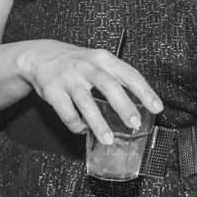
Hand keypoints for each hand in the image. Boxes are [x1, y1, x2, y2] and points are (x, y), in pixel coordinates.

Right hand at [17, 40, 161, 143]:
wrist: (40, 56)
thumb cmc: (76, 63)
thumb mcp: (98, 62)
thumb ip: (116, 78)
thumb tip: (139, 104)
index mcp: (103, 59)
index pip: (129, 74)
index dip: (145, 91)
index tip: (156, 107)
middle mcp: (87, 67)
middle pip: (109, 85)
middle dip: (124, 106)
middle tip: (134, 124)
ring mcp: (69, 78)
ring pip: (86, 103)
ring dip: (98, 123)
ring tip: (108, 139)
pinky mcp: (53, 91)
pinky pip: (67, 113)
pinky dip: (76, 125)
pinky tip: (82, 130)